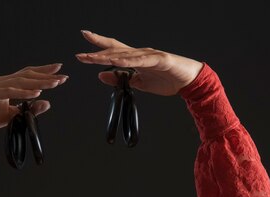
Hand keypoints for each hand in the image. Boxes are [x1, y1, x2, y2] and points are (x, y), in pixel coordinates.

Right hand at [0, 64, 68, 132]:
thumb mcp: (9, 116)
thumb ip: (27, 110)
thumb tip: (47, 103)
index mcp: (6, 85)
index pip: (28, 76)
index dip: (43, 73)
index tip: (59, 72)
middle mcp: (1, 81)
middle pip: (27, 76)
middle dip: (46, 75)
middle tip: (62, 75)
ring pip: (20, 82)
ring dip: (38, 82)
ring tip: (54, 84)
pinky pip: (8, 92)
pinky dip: (23, 92)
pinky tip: (35, 93)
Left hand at [75, 31, 202, 95]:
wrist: (188, 81)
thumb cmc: (167, 80)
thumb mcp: (139, 83)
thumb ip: (122, 79)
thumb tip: (101, 76)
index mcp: (135, 58)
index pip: (113, 49)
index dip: (98, 44)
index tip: (84, 39)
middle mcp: (140, 53)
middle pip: (115, 50)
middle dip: (97, 50)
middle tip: (81, 51)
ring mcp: (149, 55)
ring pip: (125, 55)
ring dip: (108, 57)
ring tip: (94, 58)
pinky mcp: (159, 60)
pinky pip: (141, 61)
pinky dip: (129, 61)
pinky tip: (118, 61)